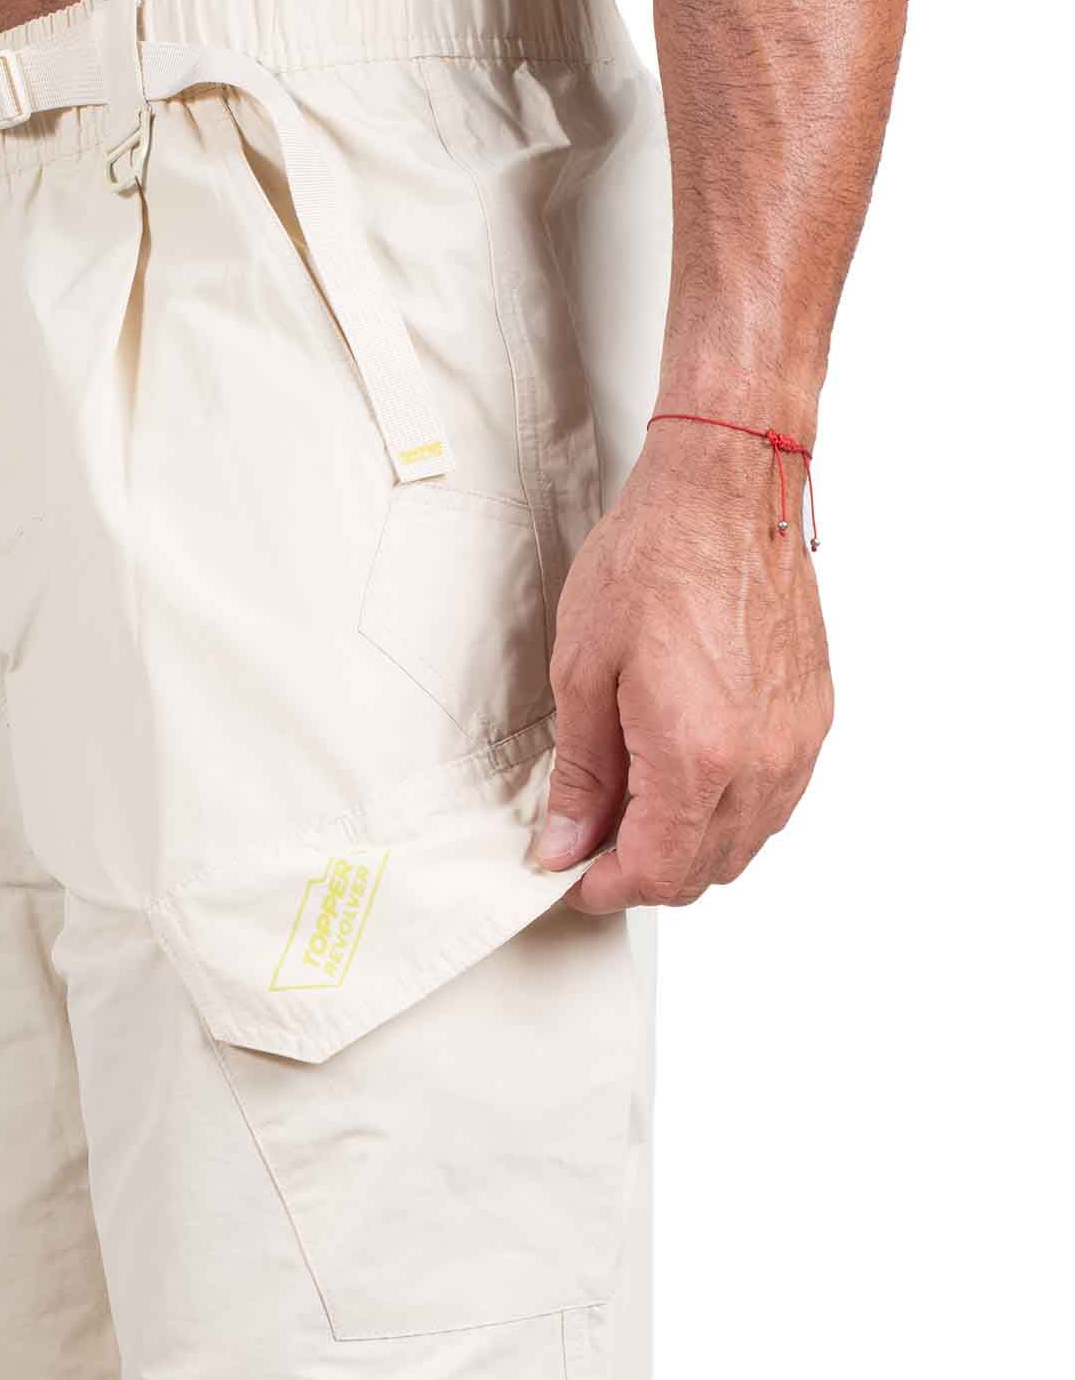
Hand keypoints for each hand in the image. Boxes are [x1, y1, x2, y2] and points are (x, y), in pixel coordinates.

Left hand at [535, 423, 833, 911]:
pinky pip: (774, 801)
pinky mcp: (814, 719)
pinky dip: (728, 809)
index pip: (657, 873)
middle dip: (643, 873)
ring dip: (689, 845)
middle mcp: (761, 760)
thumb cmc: (654, 560)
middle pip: (704, 872)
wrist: (727, 492)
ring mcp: (796, 742)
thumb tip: (565, 842)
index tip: (572, 875)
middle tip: (592, 841)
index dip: (606, 888)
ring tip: (635, 802)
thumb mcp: (583, 672)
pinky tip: (686, 772)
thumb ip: (581, 775)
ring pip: (745, 844)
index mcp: (697, 754)